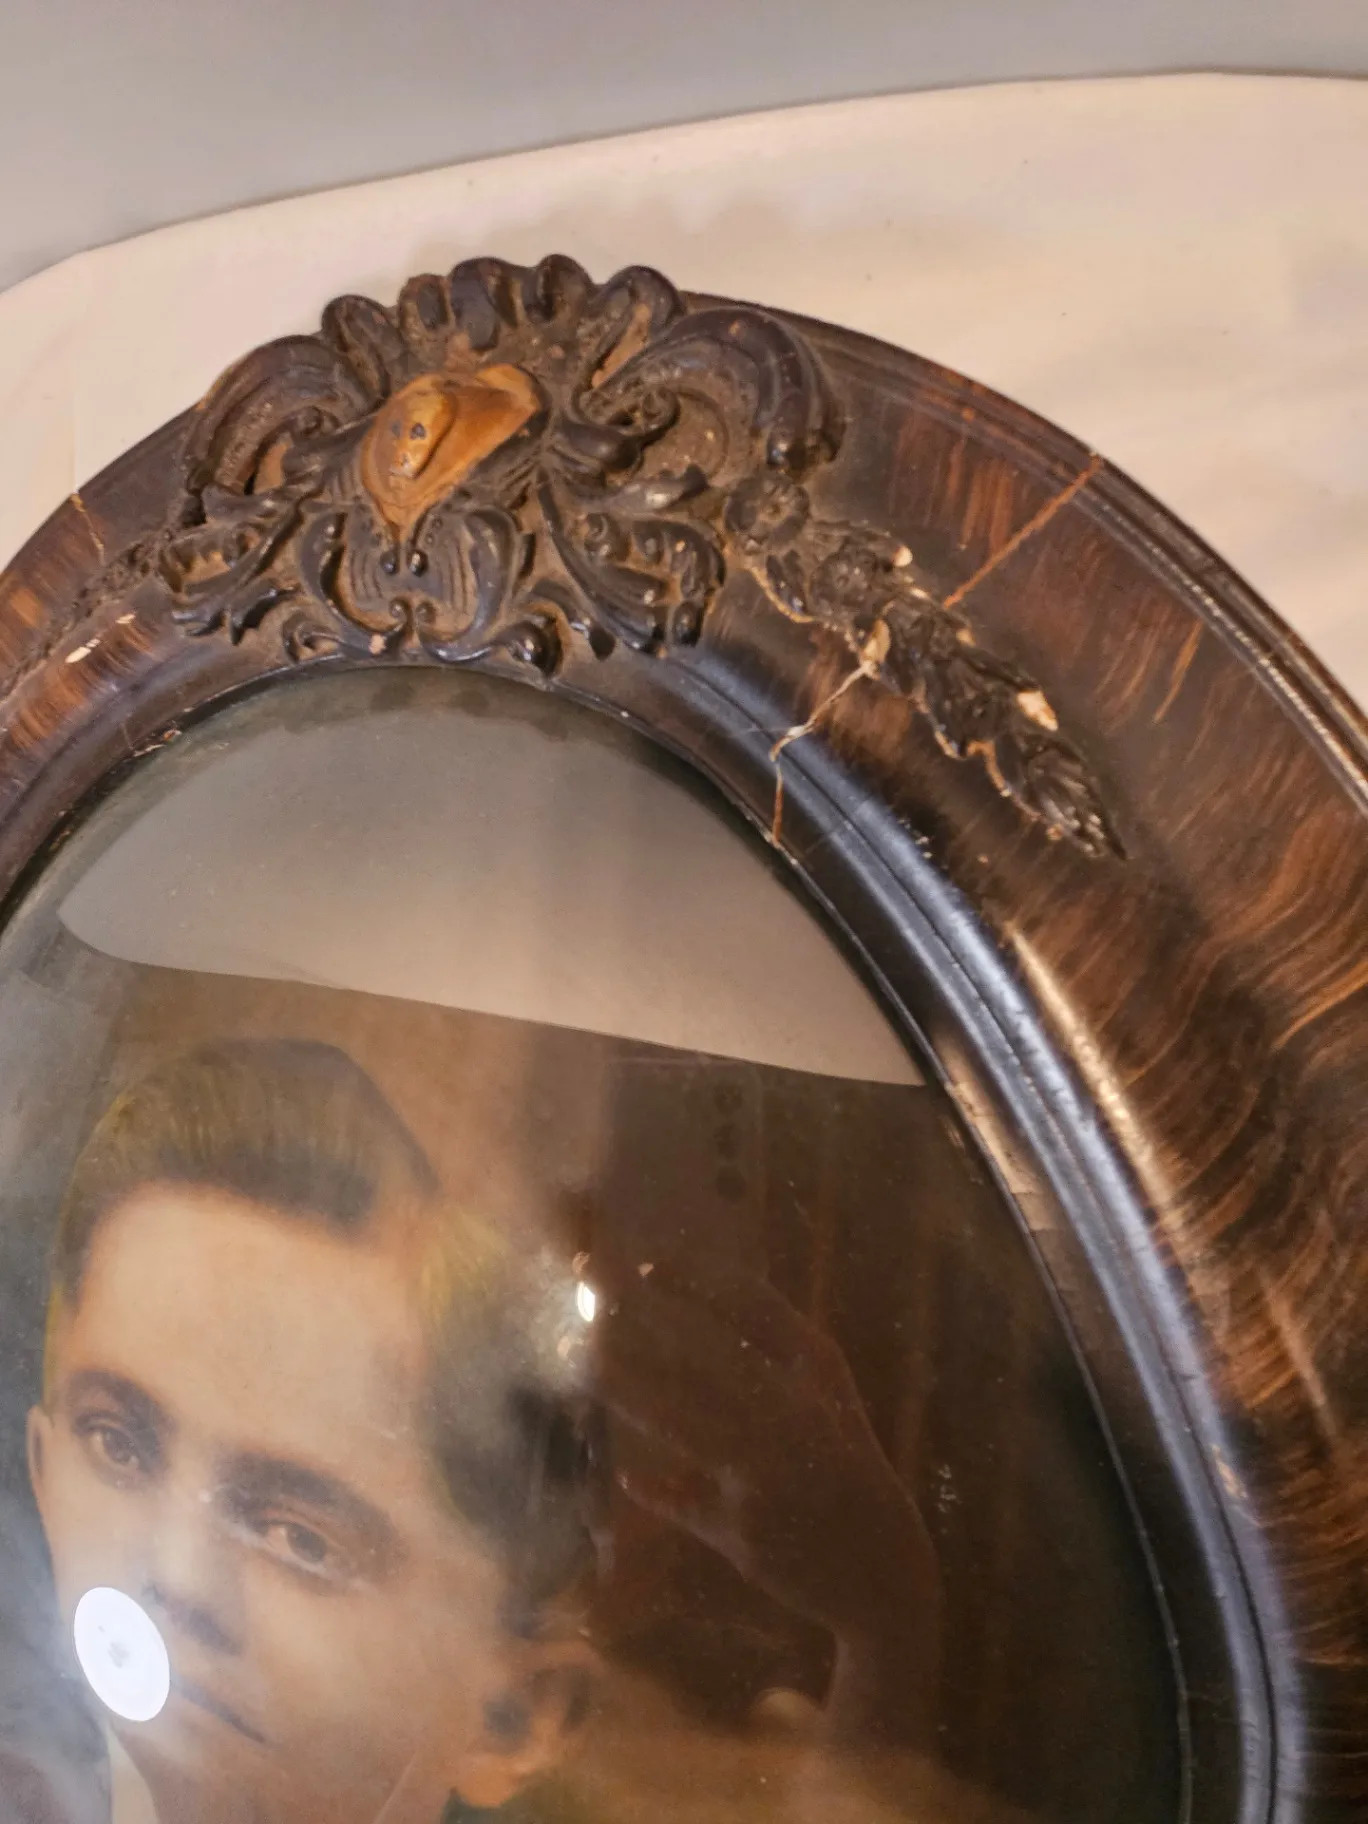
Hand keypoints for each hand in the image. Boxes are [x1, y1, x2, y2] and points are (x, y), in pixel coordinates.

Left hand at [590, 1256, 939, 1742]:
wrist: (884, 1568)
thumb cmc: (843, 1466)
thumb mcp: (827, 1398)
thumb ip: (773, 1355)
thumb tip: (708, 1321)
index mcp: (820, 1370)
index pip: (751, 1306)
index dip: (694, 1281)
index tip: (644, 1264)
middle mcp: (797, 1410)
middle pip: (701, 1355)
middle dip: (639, 1323)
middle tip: (591, 1300)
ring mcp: (769, 1469)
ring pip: (680, 1418)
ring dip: (626, 1388)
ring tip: (585, 1363)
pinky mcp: (743, 1525)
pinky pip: (681, 1499)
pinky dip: (653, 1489)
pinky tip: (631, 1479)